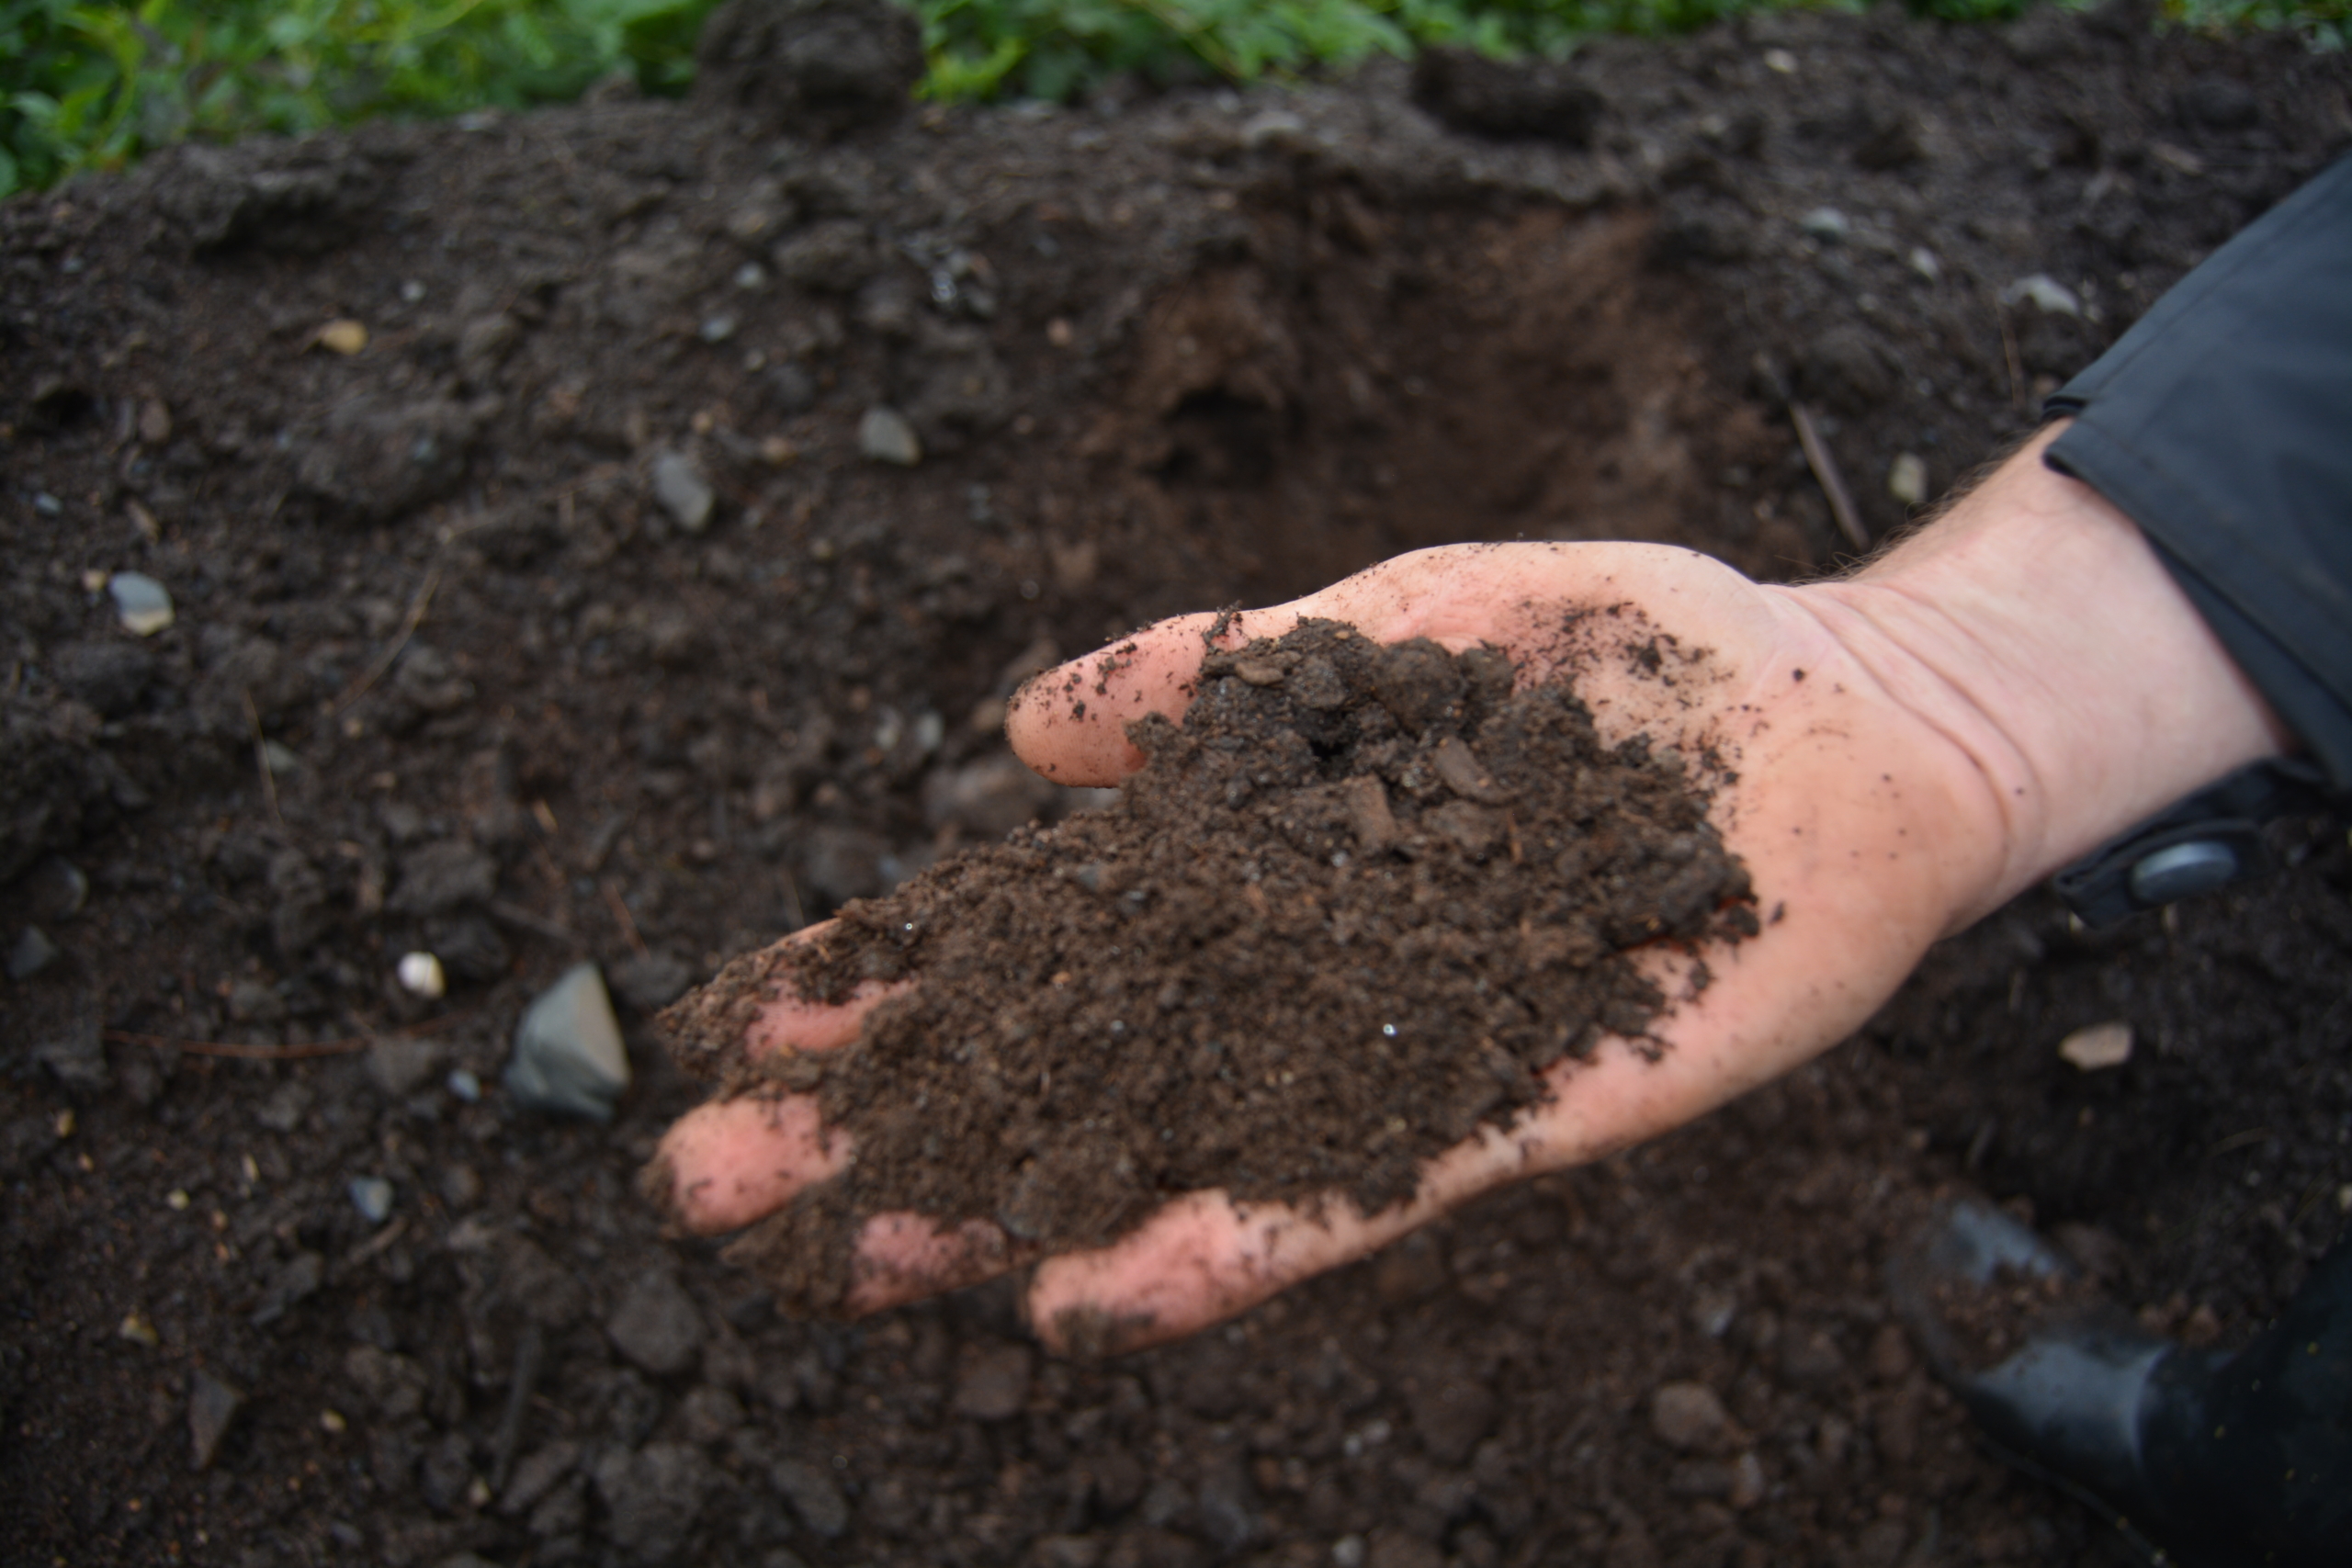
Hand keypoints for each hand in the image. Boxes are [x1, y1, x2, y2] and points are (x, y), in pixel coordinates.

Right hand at [650, 426, 2283, 1350]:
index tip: (738, 1014)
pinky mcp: (1506, 1108)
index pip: (1033, 927)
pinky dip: (1222, 1245)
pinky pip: (1347, 1193)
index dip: (887, 972)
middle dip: (893, 1115)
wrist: (1849, 729)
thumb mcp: (1402, 616)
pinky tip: (1094, 1300)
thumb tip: (1024, 736)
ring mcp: (1389, 1055)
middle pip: (1064, 1060)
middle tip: (713, 1182)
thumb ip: (1223, 669)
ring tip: (855, 1259)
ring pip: (1171, 1153)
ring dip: (1010, 1212)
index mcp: (1251, 861)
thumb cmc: (1632, 661)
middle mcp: (1294, 980)